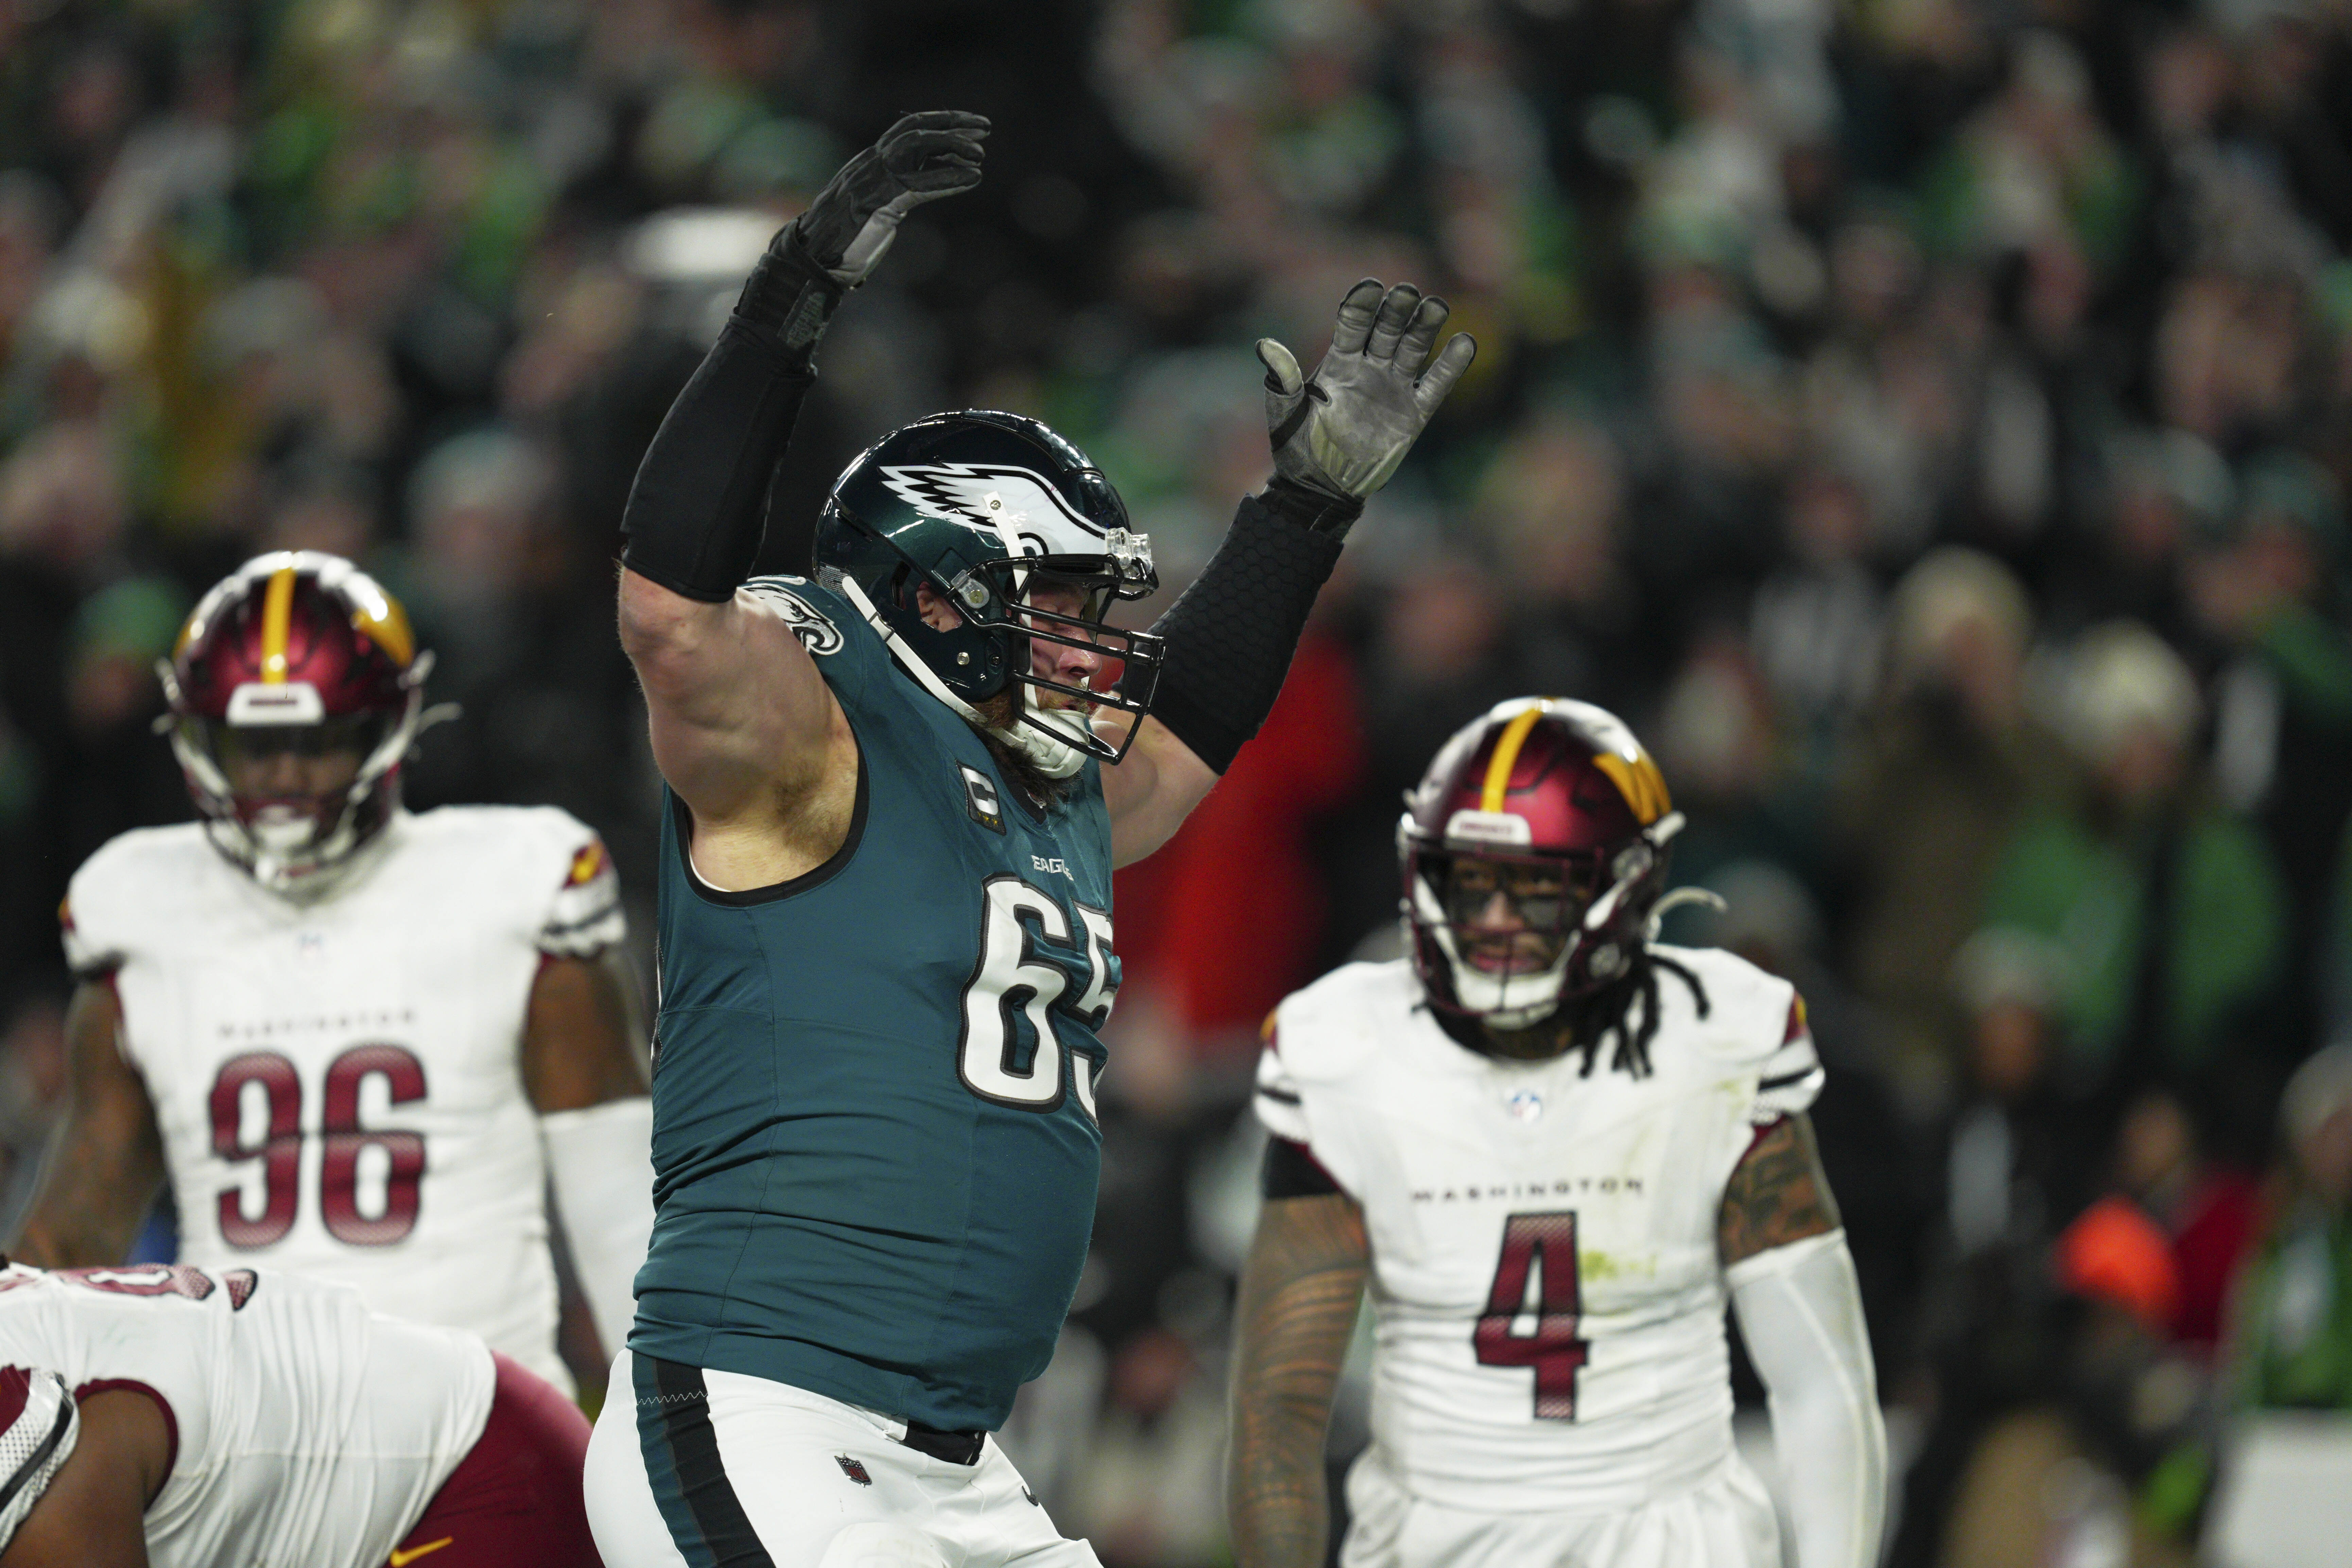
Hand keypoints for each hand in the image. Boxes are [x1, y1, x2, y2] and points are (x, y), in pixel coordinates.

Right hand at [788, 110, 988, 285]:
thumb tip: (913, 190)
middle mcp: (870, 164)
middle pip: (914, 128)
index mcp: (869, 163)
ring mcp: (872, 180)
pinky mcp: (878, 202)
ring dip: (952, 145)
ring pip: (916, 145)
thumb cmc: (842, 240)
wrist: (814, 259)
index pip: (907, 132)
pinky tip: (973, 178)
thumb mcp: (871, 208)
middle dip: (951, 123)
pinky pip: (919, 183)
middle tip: (984, 128)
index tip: (969, 128)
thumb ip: (892, 193)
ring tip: (980, 155)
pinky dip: (948, 178)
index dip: (941, 125)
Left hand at [1256, 281, 1475, 498]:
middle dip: (1397, 309)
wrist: (1321, 489)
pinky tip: (1465, 343)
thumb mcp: (1285, 415)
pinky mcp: (1414, 413)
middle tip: (1408, 292)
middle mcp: (1369, 368)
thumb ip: (1282, 381)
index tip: (1371, 288)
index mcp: (1339, 362)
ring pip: (1414, 348)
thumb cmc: (1297, 449)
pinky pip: (1436, 385)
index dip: (1362, 305)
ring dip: (1425, 326)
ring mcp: (1393, 388)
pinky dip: (1451, 365)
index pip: (1353, 324)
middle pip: (1387, 329)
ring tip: (1436, 306)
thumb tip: (1264, 346)